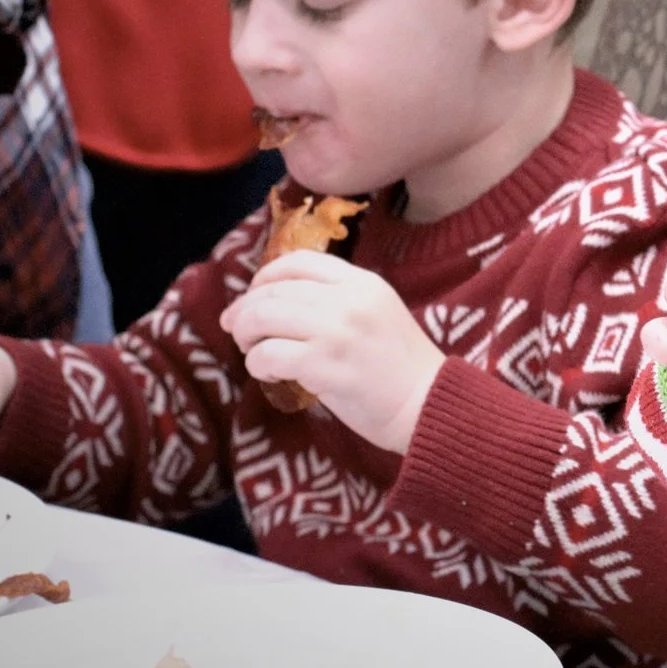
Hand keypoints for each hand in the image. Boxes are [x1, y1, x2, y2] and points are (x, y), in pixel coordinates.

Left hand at [220, 253, 444, 451]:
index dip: (265, 277)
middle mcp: (350, 300)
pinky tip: (270, 374)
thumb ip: (337, 302)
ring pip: (264, 317)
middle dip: (246, 310)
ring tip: (254, 351)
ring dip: (248, 336)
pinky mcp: (326, 367)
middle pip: (274, 290)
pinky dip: (258, 363)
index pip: (299, 262)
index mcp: (363, 283)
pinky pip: (269, 355)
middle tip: (237, 330)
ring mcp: (338, 332)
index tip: (254, 298)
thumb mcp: (376, 314)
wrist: (429, 405)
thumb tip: (272, 300)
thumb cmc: (398, 367)